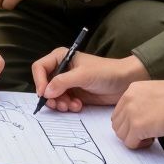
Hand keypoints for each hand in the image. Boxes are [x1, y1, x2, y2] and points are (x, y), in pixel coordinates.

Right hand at [32, 51, 148, 111]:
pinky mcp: (74, 94)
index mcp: (61, 57)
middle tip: (59, 104)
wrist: (124, 82)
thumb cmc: (106, 72)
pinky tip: (78, 105)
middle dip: (51, 96)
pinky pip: (63, 102)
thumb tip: (46, 92)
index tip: (44, 93)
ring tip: (71, 105)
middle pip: (44, 84)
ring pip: (53, 96)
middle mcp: (62, 69)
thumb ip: (63, 82)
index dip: (39, 81)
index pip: (40, 68)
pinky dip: (68, 106)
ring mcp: (67, 83)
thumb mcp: (83, 75)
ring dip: (60, 103)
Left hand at [111, 80, 163, 148]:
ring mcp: (131, 114)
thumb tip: (142, 116)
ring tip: (150, 136)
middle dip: (129, 131)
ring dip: (134, 138)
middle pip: (118, 124)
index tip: (142, 125)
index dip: (129, 122)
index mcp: (132, 89)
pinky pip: (130, 143)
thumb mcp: (156, 91)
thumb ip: (144, 101)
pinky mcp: (137, 127)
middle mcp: (128, 100)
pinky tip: (152, 139)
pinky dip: (140, 145)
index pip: (119, 111)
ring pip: (121, 135)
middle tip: (145, 133)